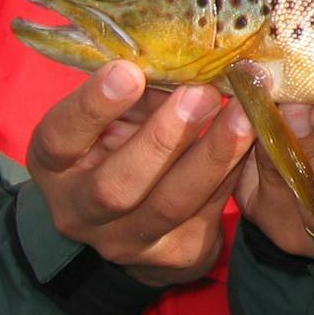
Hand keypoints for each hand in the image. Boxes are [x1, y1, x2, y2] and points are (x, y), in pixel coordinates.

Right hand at [26, 61, 254, 287]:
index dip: (92, 107)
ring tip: (244, 116)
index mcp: (56, 166)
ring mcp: (128, 242)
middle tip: (202, 94)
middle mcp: (82, 212)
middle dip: (163, 139)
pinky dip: (235, 173)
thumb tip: (184, 59)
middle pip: (117, 186)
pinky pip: (210, 212)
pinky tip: (257, 141)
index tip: (128, 72)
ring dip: (212, 157)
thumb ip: (138, 93)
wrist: (128, 223)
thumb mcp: (115, 116)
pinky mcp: (177, 254)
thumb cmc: (122, 143)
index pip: (60, 138)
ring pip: (171, 206)